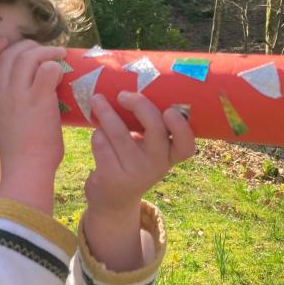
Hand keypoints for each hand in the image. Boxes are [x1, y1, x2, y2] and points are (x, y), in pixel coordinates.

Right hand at [0, 38, 66, 212]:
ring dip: (46, 51)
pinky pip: (47, 68)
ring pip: (28, 56)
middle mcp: (0, 93)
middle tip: (45, 51)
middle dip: (28, 46)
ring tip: (59, 55)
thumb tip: (39, 94)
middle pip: (9, 55)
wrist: (27, 169)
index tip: (4, 42)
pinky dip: (56, 65)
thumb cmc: (24, 154)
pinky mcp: (37, 98)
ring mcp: (17, 94)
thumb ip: (15, 107)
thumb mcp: (7, 126)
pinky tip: (63, 70)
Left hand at [82, 91, 194, 269]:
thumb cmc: (133, 161)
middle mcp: (157, 165)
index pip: (186, 144)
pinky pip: (101, 143)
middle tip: (122, 94)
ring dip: (106, 112)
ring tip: (97, 99)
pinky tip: (98, 132)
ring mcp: (134, 173)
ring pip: (119, 132)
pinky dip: (97, 132)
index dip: (180, 127)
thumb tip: (133, 84)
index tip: (169, 111)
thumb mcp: (149, 150)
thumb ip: (150, 126)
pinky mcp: (111, 177)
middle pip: (155, 129)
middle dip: (139, 105)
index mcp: (171, 155)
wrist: (113, 200)